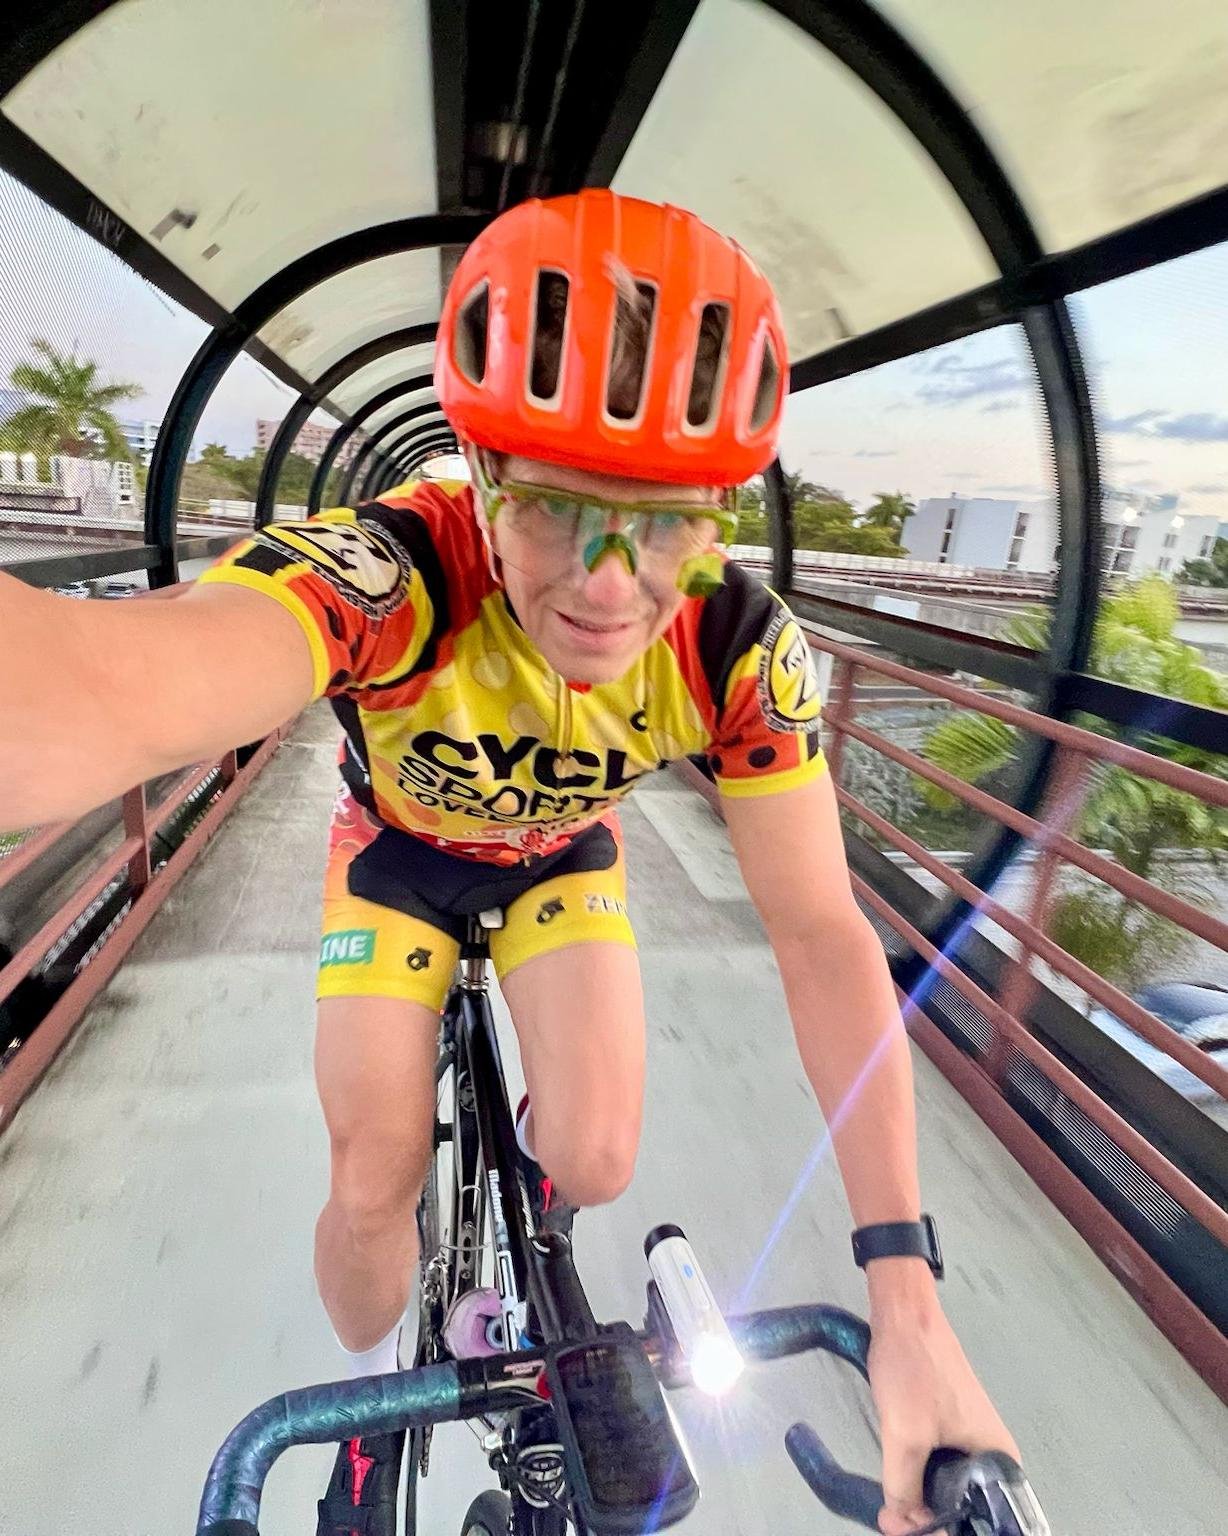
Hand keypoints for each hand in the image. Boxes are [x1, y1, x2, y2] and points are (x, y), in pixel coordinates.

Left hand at [867, 1278, 1018, 1533]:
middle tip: (895, 1519)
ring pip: (946, 1485)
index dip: (948, 1531)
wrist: (902, 1314)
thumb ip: (904, 1488)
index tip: (915, 1531)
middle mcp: (991, 1451)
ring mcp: (969, 1437)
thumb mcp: (905, 1436)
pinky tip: (897, 1482)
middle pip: (964, 1505)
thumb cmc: (914, 1368)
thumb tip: (900, 1522)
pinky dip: (916, 1477)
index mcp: (998, 1458)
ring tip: (893, 1507)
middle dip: (930, 1518)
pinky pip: (936, 1465)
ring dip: (920, 1499)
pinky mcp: (948, 1425)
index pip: (986, 1519)